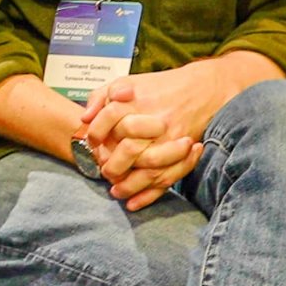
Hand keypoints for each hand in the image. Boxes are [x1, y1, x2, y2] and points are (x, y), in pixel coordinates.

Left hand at [78, 54, 262, 212]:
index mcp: (139, 100)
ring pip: (149, 169)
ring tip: (115, 192)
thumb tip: (84, 118)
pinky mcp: (185, 152)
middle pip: (130, 148)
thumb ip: (100, 96)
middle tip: (103, 172)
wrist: (201, 89)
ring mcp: (172, 138)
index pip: (109, 117)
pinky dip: (149, 195)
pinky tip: (133, 203)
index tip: (91, 142)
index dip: (96, 133)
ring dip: (129, 185)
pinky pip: (167, 178)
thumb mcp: (126, 82)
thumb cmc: (157, 87)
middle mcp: (155, 121)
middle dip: (113, 165)